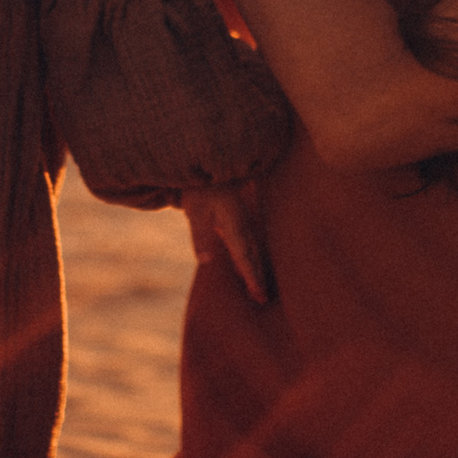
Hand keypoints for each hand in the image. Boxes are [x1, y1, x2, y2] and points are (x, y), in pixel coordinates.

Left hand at [180, 181, 272, 304]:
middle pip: (252, 254)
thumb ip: (201, 236)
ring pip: (251, 247)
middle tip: (262, 299)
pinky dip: (248, 254)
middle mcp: (240, 224)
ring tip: (257, 286)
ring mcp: (238, 218)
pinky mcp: (232, 215)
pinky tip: (246, 261)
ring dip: (255, 267)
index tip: (258, 294)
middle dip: (257, 276)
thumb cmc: (199, 185)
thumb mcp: (195, 210)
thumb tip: (206, 261)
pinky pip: (245, 240)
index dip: (251, 276)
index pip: (244, 256)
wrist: (207, 159)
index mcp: (233, 224)